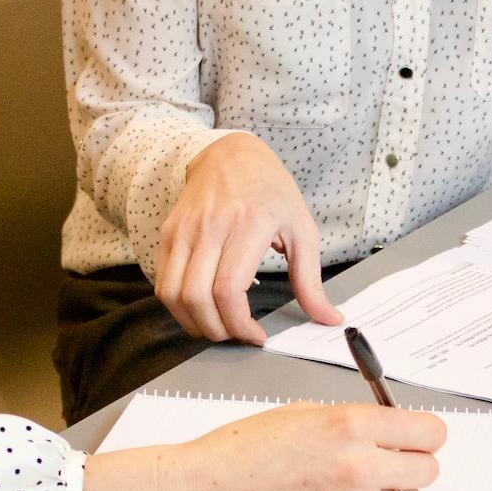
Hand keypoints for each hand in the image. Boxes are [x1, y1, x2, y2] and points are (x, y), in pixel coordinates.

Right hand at [82, 403, 446, 490]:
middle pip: (427, 470)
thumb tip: (393, 431)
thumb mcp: (303, 413)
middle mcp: (359, 466)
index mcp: (351, 425)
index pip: (430, 433)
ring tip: (356, 490)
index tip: (416, 439)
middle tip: (386, 464)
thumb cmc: (244, 450)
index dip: (424, 435)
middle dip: (410, 465)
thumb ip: (354, 421)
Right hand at [155, 133, 342, 343]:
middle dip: (217, 330)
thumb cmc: (271, 191)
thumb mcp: (302, 230)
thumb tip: (329, 318)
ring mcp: (183, 230)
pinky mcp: (168, 234)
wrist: (231, 155)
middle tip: (237, 335)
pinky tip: (201, 309)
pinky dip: (178, 306)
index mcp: (247, 226)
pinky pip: (162, 282)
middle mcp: (210, 227)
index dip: (239, 324)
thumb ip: (311, 280)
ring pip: (172, 294)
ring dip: (193, 323)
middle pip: (197, 298)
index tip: (256, 335)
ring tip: (218, 326)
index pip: (228, 289)